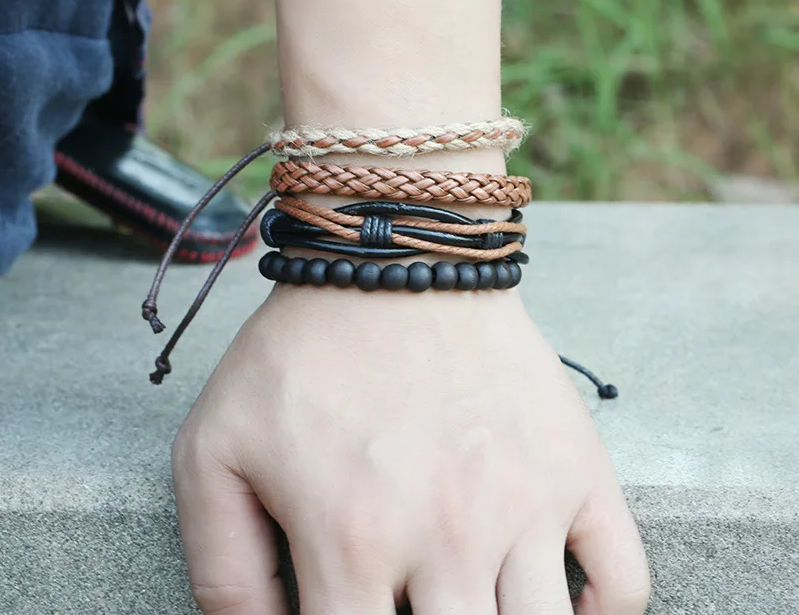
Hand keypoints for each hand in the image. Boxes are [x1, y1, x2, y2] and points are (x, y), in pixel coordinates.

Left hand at [172, 285, 649, 613]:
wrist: (397, 258)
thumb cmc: (302, 350)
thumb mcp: (214, 446)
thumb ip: (222, 566)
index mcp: (351, 539)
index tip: (352, 611)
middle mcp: (448, 535)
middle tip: (409, 593)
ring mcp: (525, 502)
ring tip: (470, 592)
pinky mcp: (576, 466)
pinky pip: (624, 581)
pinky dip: (601, 613)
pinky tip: (555, 597)